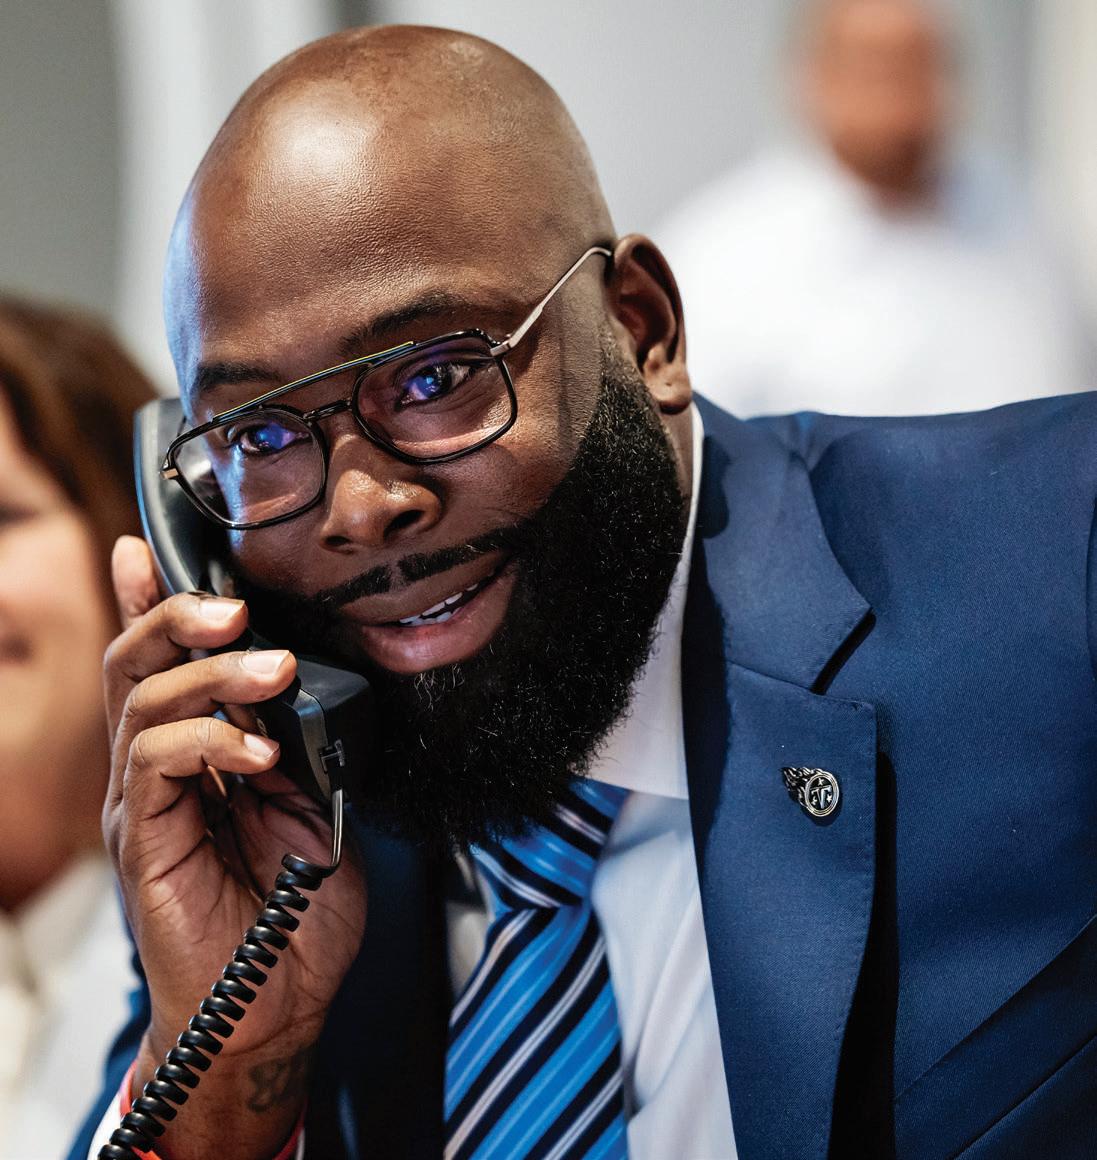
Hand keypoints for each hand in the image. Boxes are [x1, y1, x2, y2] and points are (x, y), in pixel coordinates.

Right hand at [102, 536, 366, 1157]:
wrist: (275, 1007)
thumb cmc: (293, 912)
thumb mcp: (312, 805)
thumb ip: (296, 746)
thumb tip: (301, 687)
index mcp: (194, 755)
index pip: (162, 664)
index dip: (152, 604)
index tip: (150, 548)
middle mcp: (156, 772)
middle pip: (136, 666)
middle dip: (175, 616)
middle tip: (232, 605)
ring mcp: (144, 805)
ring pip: (145, 703)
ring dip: (211, 675)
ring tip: (272, 670)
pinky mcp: (145, 842)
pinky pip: (158, 764)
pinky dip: (210, 741)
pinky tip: (257, 753)